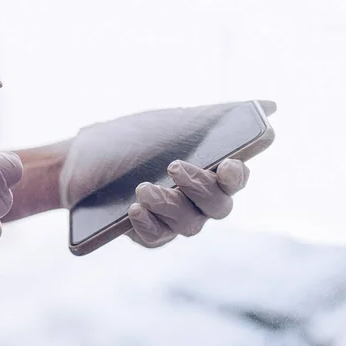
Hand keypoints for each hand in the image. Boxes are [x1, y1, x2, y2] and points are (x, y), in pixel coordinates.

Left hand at [59, 101, 274, 247]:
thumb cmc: (126, 139)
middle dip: (200, 188)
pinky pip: (158, 239)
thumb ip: (213, 118)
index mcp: (206, 168)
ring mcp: (174, 219)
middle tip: (176, 167)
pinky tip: (134, 210)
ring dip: (170, 205)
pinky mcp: (150, 235)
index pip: (236, 178)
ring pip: (190, 225)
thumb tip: (269, 106)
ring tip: (143, 188)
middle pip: (220, 207)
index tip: (228, 164)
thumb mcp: (166, 123)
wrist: (76, 160)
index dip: (237, 175)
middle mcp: (196, 198)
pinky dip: (149, 224)